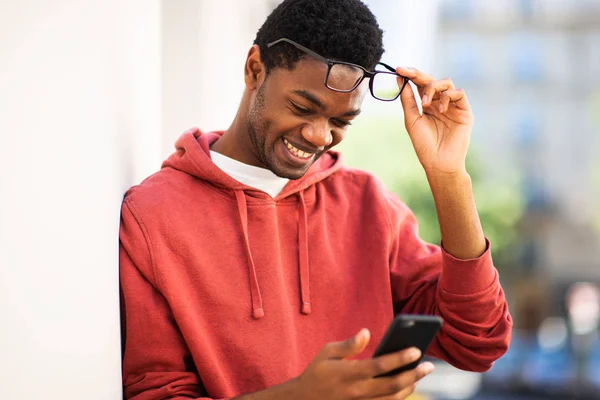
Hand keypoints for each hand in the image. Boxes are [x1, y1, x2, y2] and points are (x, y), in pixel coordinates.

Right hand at [292, 329, 433, 398]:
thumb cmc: (317, 371)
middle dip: (414, 375)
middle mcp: (357, 391)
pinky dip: (399, 397)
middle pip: (392, 385)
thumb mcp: (327, 352)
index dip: (400, 358)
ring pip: (392, 399)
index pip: (380, 366)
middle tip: (429, 365)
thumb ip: (348, 345)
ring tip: (420, 374)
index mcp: (348, 373)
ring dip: (410, 387)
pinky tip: (407, 386)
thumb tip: (366, 332)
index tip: (416, 350)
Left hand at [396, 67, 473, 176]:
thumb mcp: (412, 120)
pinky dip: (448, 97)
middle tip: (406, 73)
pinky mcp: (465, 111)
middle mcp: (440, 103)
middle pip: (431, 80)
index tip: (398, 69)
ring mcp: (453, 106)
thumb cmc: (424, 145)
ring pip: (446, 83)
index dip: (410, 75)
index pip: (419, 85)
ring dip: (432, 88)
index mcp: (427, 105)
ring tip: (425, 103)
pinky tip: (441, 110)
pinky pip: (459, 93)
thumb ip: (408, 100)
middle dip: (418, 75)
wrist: (439, 162)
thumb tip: (401, 80)